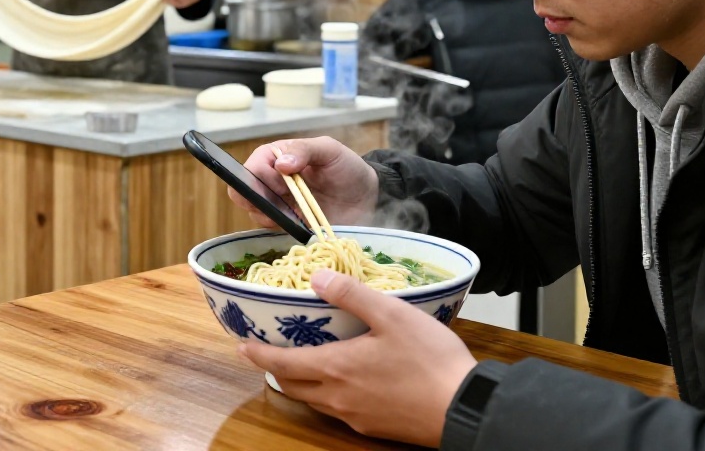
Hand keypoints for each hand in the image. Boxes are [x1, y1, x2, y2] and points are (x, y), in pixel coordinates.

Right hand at [229, 137, 378, 228]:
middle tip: (277, 207)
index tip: (278, 186)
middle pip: (245, 191)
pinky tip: (296, 224)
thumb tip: (281, 164)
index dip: (257, 178)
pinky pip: (271, 227)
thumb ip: (304, 151)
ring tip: (292, 216)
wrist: (368, 197)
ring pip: (255, 211)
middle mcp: (272, 180)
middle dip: (256, 200)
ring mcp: (279, 203)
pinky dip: (279, 227)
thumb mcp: (329, 150)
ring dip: (268, 215)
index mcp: (277, 156)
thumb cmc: (348, 168)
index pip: (252, 167)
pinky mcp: (287, 223)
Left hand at [238, 269, 477, 444]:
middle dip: (276, 368)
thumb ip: (351, 294)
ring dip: (300, 382)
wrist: (463, 409)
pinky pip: (337, 411)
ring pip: (314, 400)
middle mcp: (337, 397)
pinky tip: (342, 382)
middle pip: (292, 385)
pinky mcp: (372, 428)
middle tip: (269, 352)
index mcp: (335, 368)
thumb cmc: (429, 359)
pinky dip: (326, 394)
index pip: (281, 363)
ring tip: (301, 363)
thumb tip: (316, 277)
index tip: (241, 346)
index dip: (258, 354)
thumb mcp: (392, 314)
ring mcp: (354, 416)